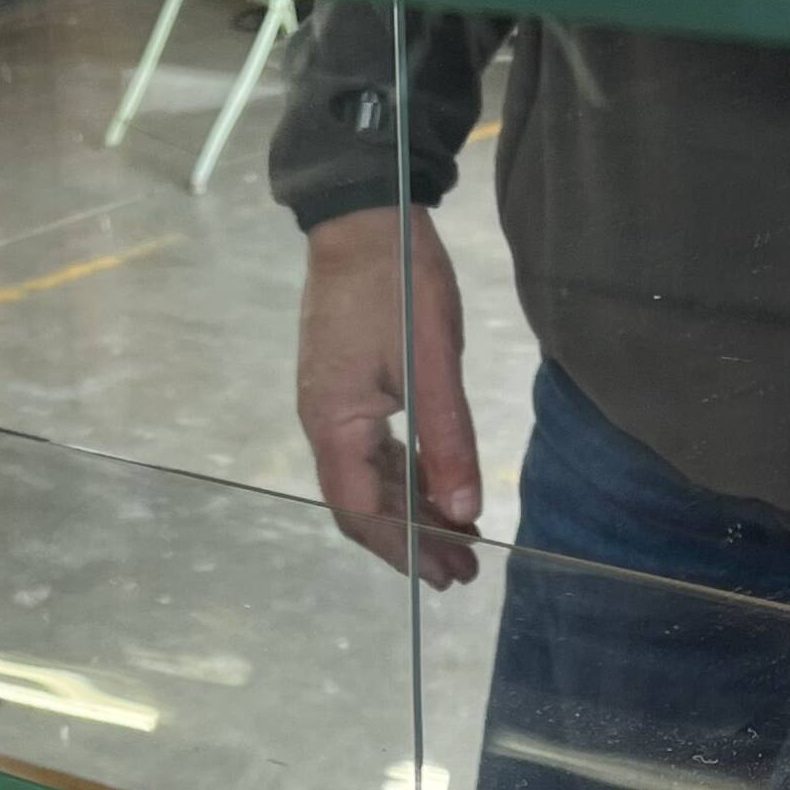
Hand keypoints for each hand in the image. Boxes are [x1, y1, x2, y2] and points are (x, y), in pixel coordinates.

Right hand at [297, 205, 481, 588]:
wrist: (363, 213)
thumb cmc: (396, 281)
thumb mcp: (431, 363)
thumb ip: (446, 440)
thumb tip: (464, 511)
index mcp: (334, 424)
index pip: (361, 513)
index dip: (402, 551)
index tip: (445, 575)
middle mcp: (325, 423)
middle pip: (364, 504)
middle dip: (413, 542)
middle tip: (464, 573)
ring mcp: (334, 405)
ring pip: (371, 479)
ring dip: (413, 513)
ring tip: (460, 541)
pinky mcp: (348, 387)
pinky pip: (374, 451)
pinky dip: (407, 478)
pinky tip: (437, 489)